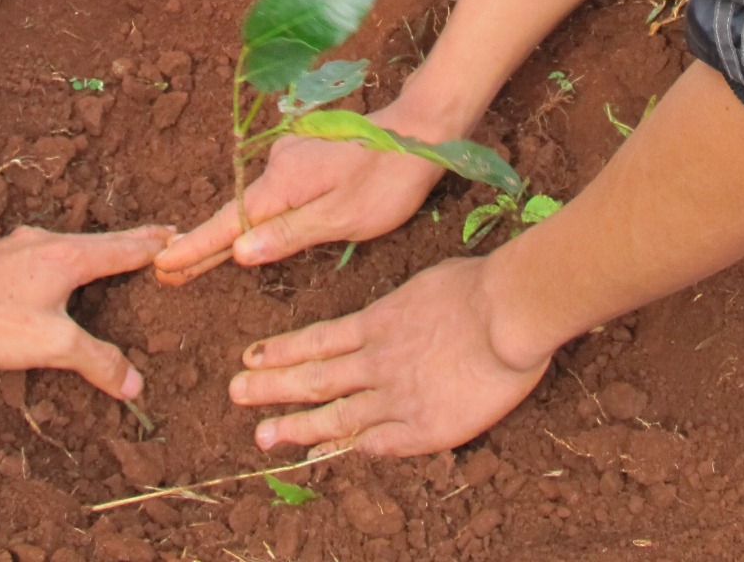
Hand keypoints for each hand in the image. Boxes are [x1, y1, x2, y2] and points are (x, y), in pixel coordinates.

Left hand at [0, 224, 171, 394]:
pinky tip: (59, 274)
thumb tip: (134, 383)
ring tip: (116, 257)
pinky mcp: (2, 257)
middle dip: (134, 242)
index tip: (181, 236)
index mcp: (72, 257)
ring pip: (75, 245)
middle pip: (104, 241)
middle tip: (161, 238)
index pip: (127, 247)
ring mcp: (24, 246)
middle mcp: (51, 241)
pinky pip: (49, 253)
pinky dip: (70, 259)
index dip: (156, 245)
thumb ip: (97, 361)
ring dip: (101, 250)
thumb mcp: (52, 347)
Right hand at [154, 109, 441, 284]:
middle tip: (168, 272)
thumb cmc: (388, 180)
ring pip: (256, 202)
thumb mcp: (342, 219)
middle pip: (236, 213)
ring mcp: (292, 156)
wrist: (419, 131)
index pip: (227, 223)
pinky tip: (251, 231)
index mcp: (283, 182)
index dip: (196, 248)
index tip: (162, 265)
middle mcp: (279, 164)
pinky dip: (258, 213)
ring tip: (198, 260)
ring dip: (233, 230)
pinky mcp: (307, 155)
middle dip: (204, 244)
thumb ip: (288, 235)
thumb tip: (237, 251)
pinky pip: (275, 192)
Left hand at [228, 256, 549, 455]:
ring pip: (337, 415)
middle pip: (315, 377)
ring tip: (263, 435)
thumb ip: (403, 308)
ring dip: (297, 426)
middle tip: (236, 393)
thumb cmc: (478, 287)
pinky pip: (380, 443)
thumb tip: (393, 314)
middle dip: (272, 386)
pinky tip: (333, 458)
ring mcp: (396, 395)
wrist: (507, 313)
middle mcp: (377, 360)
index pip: (318, 340)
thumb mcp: (427, 284)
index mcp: (377, 321)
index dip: (282, 350)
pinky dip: (355, 450)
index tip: (251, 355)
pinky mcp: (422, 426)